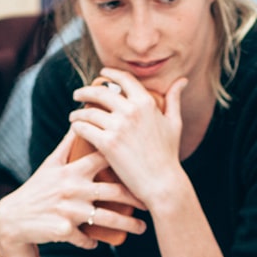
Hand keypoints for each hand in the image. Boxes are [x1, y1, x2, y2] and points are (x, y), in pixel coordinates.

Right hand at [0, 129, 146, 256]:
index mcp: (72, 170)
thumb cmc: (37, 188)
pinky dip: (93, 242)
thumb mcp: (50, 165)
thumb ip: (68, 145)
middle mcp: (72, 188)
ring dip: (128, 225)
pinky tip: (103, 243)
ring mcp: (68, 210)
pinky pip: (86, 238)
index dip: (126, 161)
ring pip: (106, 218)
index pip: (104, 160)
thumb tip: (80, 120)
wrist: (13, 218)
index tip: (145, 167)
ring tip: (142, 229)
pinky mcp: (64, 230)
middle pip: (113, 192)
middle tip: (150, 203)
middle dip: (136, 199)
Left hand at [69, 70, 187, 205]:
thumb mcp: (174, 123)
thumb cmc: (169, 155)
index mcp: (146, 103)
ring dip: (78, 112)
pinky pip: (84, 128)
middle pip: (100, 92)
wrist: (163, 183)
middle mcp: (131, 111)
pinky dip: (77, 127)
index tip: (102, 74)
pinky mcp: (107, 143)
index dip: (110, 73)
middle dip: (85, 91)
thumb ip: (175, 99)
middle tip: (78, 94)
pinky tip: (75, 128)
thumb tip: (182, 81)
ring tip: (74, 116)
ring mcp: (118, 127)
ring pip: (88, 111)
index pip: (123, 79)